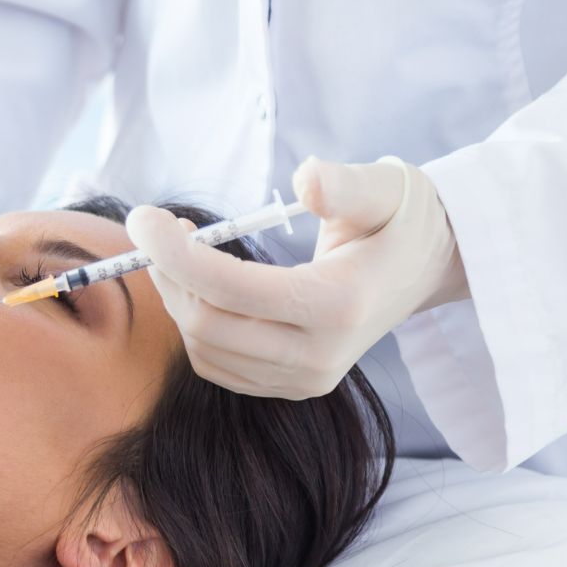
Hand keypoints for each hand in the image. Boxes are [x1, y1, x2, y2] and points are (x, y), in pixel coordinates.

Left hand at [126, 156, 466, 399]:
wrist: (424, 268)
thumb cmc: (400, 218)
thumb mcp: (384, 188)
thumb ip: (345, 185)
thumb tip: (305, 180)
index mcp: (340, 305)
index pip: (232, 289)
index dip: (174, 253)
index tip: (142, 216)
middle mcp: (321, 356)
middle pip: (208, 325)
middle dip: (168, 273)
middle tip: (160, 228)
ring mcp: (305, 379)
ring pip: (204, 348)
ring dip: (177, 296)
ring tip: (180, 249)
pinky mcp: (291, 386)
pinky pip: (216, 364)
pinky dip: (193, 323)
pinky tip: (200, 285)